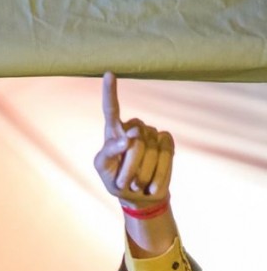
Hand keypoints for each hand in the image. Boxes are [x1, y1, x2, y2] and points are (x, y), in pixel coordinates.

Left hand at [94, 72, 173, 206]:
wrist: (139, 196)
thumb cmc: (116, 180)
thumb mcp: (104, 170)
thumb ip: (108, 153)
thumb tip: (129, 138)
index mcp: (114, 131)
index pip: (111, 109)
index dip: (110, 92)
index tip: (108, 74)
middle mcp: (134, 127)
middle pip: (134, 141)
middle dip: (129, 167)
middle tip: (124, 182)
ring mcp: (152, 132)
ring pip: (150, 151)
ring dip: (142, 174)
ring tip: (137, 183)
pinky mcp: (167, 141)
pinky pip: (165, 155)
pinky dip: (158, 175)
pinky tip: (152, 185)